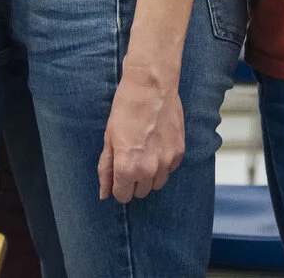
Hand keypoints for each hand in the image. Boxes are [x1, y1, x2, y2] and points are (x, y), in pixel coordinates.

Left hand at [100, 64, 184, 202]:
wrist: (151, 87)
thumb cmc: (126, 110)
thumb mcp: (109, 139)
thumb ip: (106, 169)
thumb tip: (104, 194)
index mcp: (126, 168)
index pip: (122, 196)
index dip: (118, 186)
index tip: (118, 173)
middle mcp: (148, 170)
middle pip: (140, 192)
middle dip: (133, 181)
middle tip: (131, 159)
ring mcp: (166, 161)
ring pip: (157, 184)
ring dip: (149, 175)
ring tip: (144, 153)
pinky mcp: (179, 152)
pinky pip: (170, 169)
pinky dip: (163, 163)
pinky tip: (156, 145)